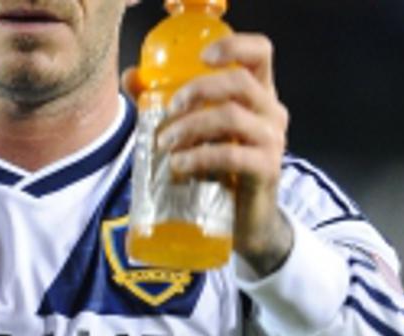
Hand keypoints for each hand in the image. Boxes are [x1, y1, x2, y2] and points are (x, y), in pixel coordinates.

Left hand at [122, 33, 292, 275]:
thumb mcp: (199, 132)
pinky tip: (179, 165)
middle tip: (169, 109)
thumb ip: (168, 104)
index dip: (234, 46)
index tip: (202, 58)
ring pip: (232, 117)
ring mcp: (272, 141)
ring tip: (165, 144)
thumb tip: (130, 78)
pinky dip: (200, 157)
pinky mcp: (266, 170)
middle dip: (197, 90)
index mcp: (258, 95)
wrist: (247, 222)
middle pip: (239, 82)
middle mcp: (271, 112)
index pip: (260, 53)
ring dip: (191, 126)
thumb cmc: (221, 170)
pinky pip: (232, 155)